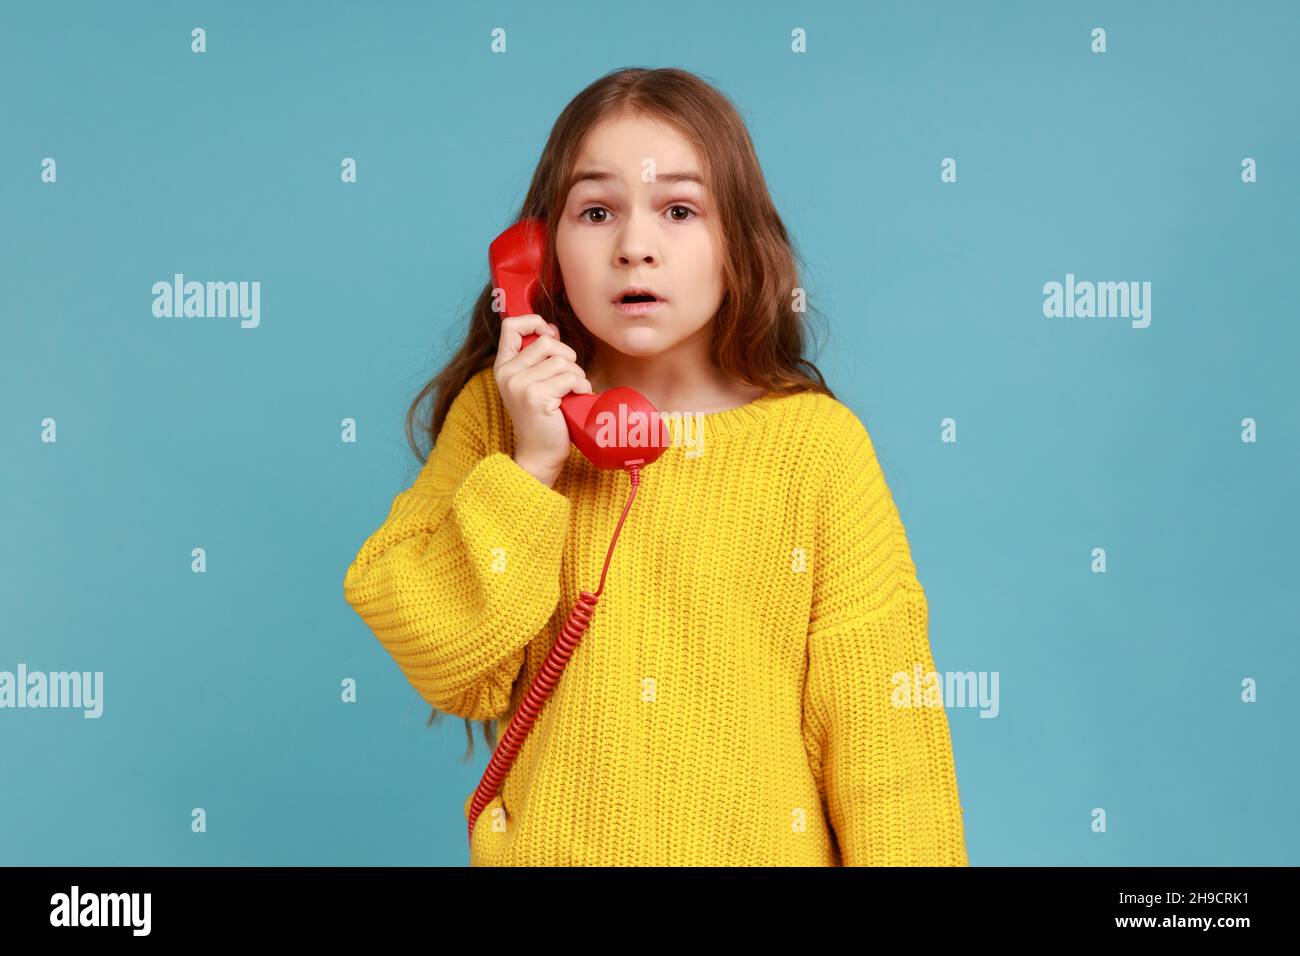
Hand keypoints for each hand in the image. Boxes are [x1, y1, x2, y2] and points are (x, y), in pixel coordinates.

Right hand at [493, 314, 592, 485]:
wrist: (539, 454)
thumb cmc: (543, 417)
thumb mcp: (533, 383)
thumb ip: (538, 357)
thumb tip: (551, 329)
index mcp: (503, 366)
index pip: (511, 326)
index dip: (534, 323)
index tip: (550, 336)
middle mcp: (507, 373)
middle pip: (546, 342)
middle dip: (567, 356)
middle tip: (569, 377)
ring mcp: (520, 385)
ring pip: (562, 360)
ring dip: (576, 375)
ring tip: (573, 391)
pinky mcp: (537, 397)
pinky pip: (570, 377)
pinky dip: (581, 386)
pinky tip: (578, 397)